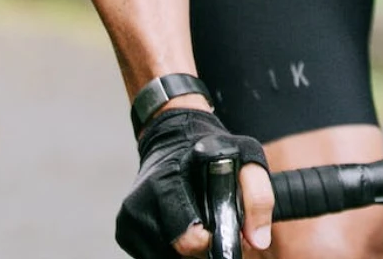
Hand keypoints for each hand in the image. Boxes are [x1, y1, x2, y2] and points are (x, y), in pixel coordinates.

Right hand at [116, 107, 272, 257]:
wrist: (171, 135)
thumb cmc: (209, 147)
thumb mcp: (245, 155)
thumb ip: (258, 196)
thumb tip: (257, 241)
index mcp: (165, 183)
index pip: (186, 236)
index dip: (210, 242)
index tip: (220, 232)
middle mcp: (140, 202)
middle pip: (176, 252)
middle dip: (200, 248)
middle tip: (212, 229)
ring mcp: (129, 218)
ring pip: (164, 256)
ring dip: (186, 251)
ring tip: (198, 223)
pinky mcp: (124, 230)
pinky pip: (153, 254)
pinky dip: (171, 248)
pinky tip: (181, 226)